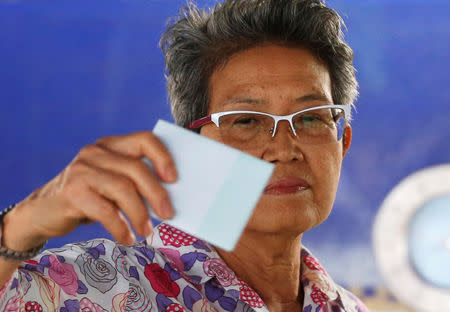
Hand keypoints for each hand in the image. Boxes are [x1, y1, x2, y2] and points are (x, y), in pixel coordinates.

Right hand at [3, 131, 176, 249]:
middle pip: (136, 169)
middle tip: (168, 215)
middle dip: (157, 194)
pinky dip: (121, 228)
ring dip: (140, 214)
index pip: (144, 139)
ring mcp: (82, 171)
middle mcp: (96, 152)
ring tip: (147, 232)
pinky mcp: (72, 192)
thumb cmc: (88, 197)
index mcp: (110, 145)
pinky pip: (106, 211)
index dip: (163, 157)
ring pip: (123, 189)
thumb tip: (169, 199)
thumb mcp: (111, 183)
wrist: (42, 212)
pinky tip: (127, 238)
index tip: (174, 179)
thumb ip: (133, 182)